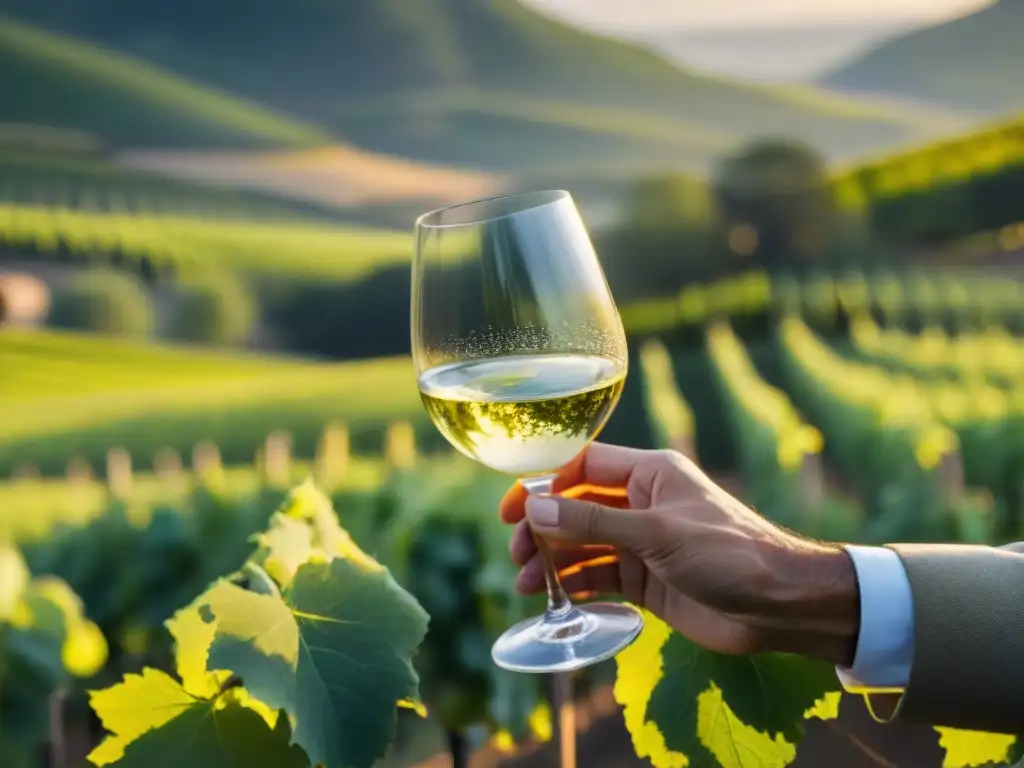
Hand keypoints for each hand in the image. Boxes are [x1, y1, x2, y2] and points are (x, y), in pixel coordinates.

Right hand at [500, 443, 859, 665]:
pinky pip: (599, 575)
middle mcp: (642, 503)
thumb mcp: (656, 533)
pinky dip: (574, 584)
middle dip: (544, 528)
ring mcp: (643, 543)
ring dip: (553, 561)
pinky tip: (552, 598)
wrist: (780, 607)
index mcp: (650, 473)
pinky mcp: (646, 580)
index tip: (511, 508)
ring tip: (525, 584)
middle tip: (517, 554)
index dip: (543, 484)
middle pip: (576, 507)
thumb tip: (535, 507)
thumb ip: (593, 521)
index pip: (583, 466)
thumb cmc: (728, 553)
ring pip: (583, 545)